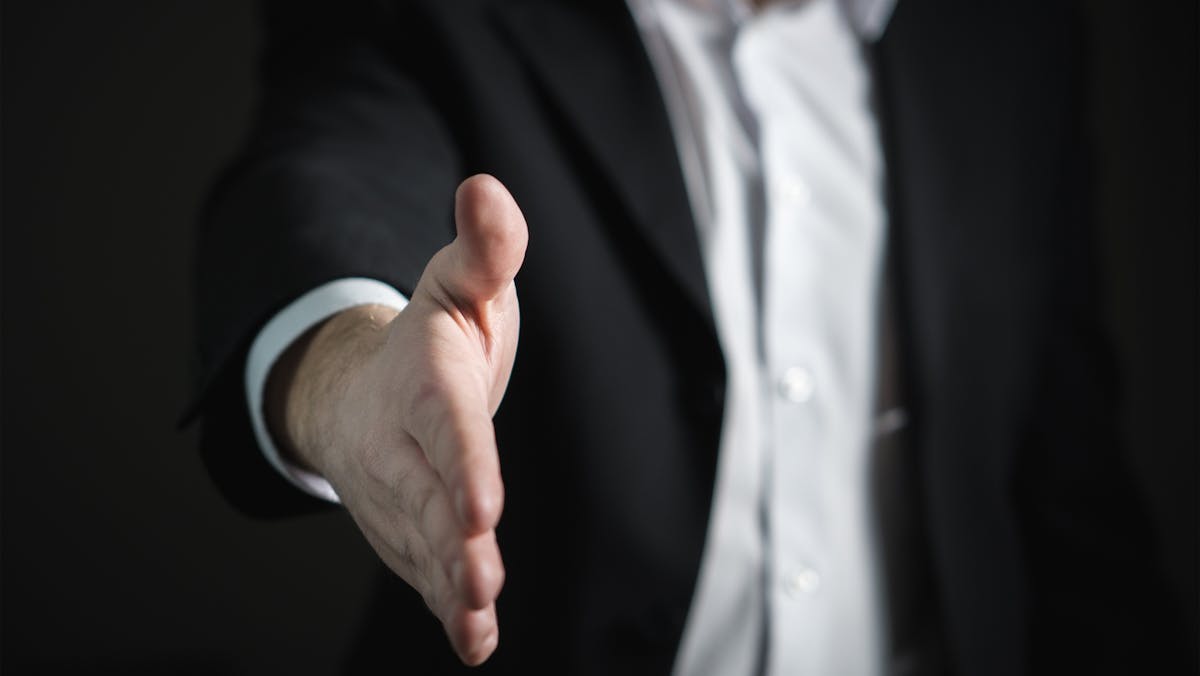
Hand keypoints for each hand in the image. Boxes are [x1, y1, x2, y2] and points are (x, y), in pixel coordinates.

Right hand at [267, 174, 526, 664]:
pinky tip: (474, 642)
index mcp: (426, 382)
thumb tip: (487, 187)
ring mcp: (400, 492)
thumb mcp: (461, 283)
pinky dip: (445, 606)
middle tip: (480, 578)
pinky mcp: (407, 528)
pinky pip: (423, 570)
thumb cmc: (431, 335)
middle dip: (451, 541)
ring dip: (449, 585)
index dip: (464, 465)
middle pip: (429, 496)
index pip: (448, 426)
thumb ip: (485, 247)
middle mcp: (404, 444)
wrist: (363, 388)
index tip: (482, 507)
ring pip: (423, 544)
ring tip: (474, 619)